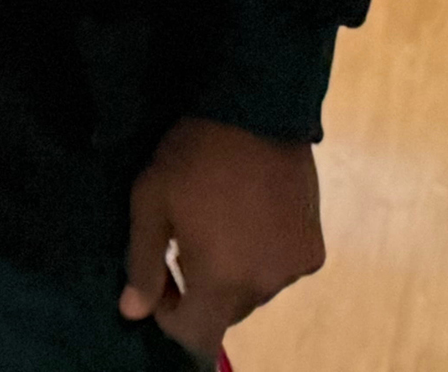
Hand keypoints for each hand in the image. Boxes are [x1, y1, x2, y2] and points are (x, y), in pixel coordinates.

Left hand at [121, 118, 323, 354]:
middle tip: (181, 246)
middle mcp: (266, 286)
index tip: (159, 282)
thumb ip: (142, 263)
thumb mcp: (150, 203)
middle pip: (225, 313)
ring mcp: (295, 269)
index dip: (170, 317)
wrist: (257, 113)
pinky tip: (248, 219)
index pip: (197, 335)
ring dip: (233, 275)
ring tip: (217, 225)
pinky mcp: (315, 249)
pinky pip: (280, 270)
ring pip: (254, 292)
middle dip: (199, 292)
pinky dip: (262, 258)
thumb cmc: (192, 156)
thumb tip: (133, 312)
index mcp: (222, 280)